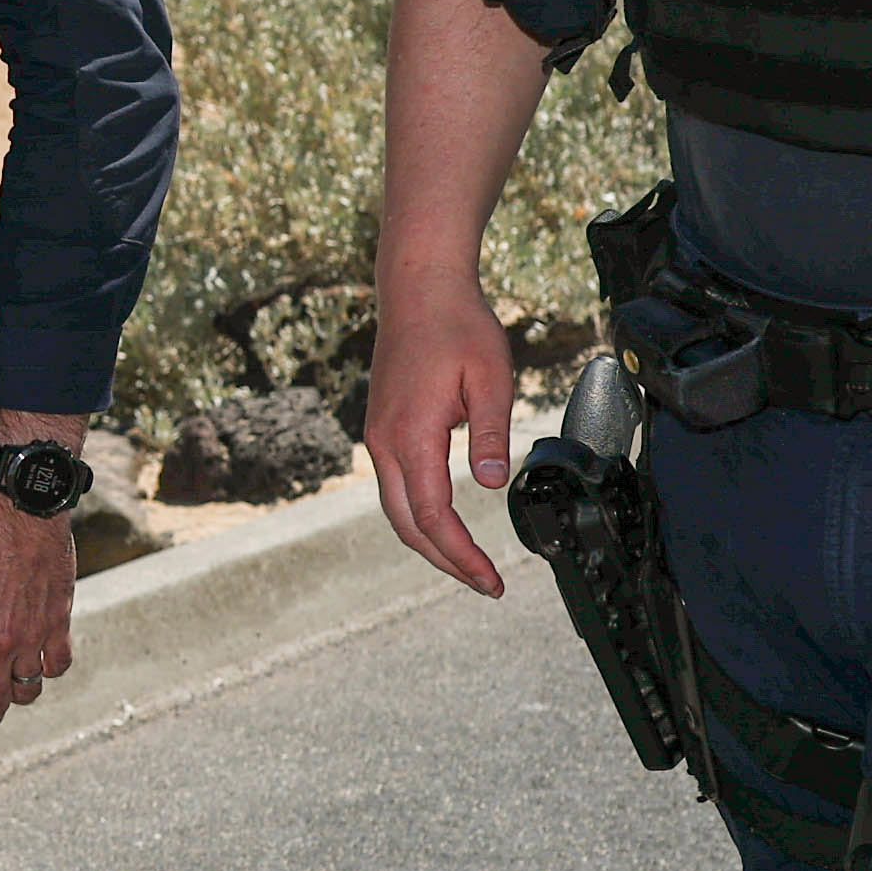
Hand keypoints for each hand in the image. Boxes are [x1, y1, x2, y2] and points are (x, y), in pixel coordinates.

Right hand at [363, 278, 516, 597]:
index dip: (462, 555)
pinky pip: (396, 488)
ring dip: (430, 542)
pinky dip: (419, 516)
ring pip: (397, 510)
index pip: (433, 516)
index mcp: (411, 434)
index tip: (491, 579)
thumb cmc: (458, 325)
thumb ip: (491, 432)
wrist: (419, 288)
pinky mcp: (383, 428)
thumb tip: (493, 484)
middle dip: (445, 561)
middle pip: (407, 525)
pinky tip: (443, 522)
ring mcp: (379, 436)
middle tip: (485, 582)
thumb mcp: (490, 376)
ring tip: (468, 562)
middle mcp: (385, 442)